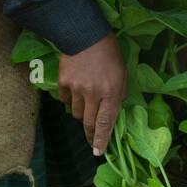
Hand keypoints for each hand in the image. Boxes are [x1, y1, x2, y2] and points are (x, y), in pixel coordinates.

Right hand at [58, 31, 128, 155]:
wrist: (85, 34)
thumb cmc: (109, 54)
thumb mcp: (122, 74)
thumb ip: (119, 94)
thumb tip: (113, 112)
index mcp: (111, 92)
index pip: (105, 123)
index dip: (101, 140)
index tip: (98, 152)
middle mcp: (93, 93)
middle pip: (88, 123)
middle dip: (90, 135)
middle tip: (91, 141)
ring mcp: (76, 88)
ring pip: (76, 113)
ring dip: (82, 113)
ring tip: (87, 102)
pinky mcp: (63, 82)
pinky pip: (66, 100)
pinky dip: (70, 100)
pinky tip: (75, 90)